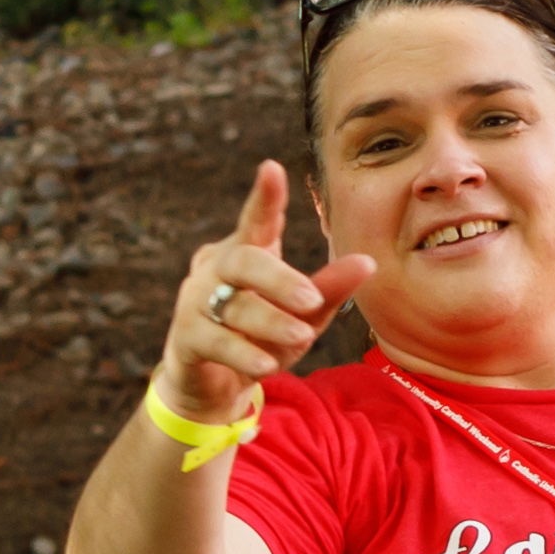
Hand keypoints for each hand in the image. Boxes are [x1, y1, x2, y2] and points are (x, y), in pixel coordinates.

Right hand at [157, 161, 374, 422]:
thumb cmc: (261, 337)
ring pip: (234, 305)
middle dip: (279, 280)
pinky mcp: (185, 338)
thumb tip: (368, 262)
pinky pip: (215, 341)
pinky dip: (243, 353)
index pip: (257, 220)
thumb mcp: (303, 315)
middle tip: (312, 300)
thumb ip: (329, 289)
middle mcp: (217, 268)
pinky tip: (266, 365)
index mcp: (247, 252)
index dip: (265, 197)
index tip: (272, 168)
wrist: (213, 385)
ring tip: (301, 336)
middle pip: (244, 260)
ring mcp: (195, 301)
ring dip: (270, 322)